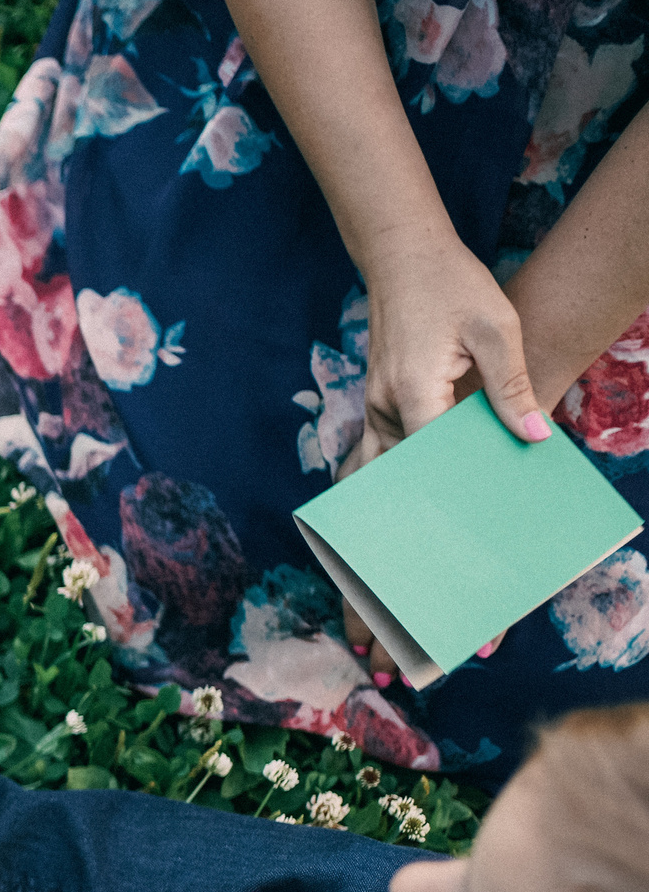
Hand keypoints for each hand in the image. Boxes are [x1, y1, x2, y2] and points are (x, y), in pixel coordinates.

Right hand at [335, 231, 551, 683]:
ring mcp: (374, 416)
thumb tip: (536, 440)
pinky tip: (369, 547)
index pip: (425, 468)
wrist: (405, 256)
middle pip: (380, 505)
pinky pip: (367, 474)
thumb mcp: (495, 327)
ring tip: (356, 613)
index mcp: (412, 395)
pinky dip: (366, 513)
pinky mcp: (378, 413)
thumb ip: (509, 386)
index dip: (438, 520)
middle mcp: (382, 415)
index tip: (444, 568)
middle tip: (366, 635)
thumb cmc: (453, 288)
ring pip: (363, 498)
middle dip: (371, 571)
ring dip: (358, 551)